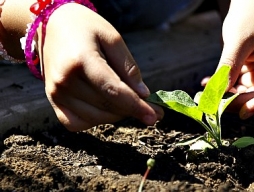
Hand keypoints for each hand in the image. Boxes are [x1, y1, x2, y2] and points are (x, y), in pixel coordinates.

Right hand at [38, 4, 162, 130]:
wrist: (51, 26)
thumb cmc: (86, 28)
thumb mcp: (113, 38)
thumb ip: (128, 68)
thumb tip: (143, 95)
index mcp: (81, 60)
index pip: (114, 91)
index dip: (137, 106)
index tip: (155, 116)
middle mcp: (65, 81)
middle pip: (107, 106)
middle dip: (132, 110)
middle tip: (151, 109)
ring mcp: (55, 94)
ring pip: (96, 118)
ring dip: (117, 114)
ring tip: (127, 101)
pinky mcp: (53, 101)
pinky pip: (76, 124)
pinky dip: (95, 120)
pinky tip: (105, 108)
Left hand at [208, 0, 253, 118]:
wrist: (246, 9)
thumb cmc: (247, 18)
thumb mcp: (237, 39)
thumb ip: (230, 65)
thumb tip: (220, 91)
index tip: (242, 113)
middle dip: (235, 102)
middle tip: (211, 104)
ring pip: (245, 95)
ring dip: (225, 97)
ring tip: (204, 95)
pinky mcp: (251, 75)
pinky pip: (236, 88)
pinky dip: (222, 88)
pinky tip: (207, 83)